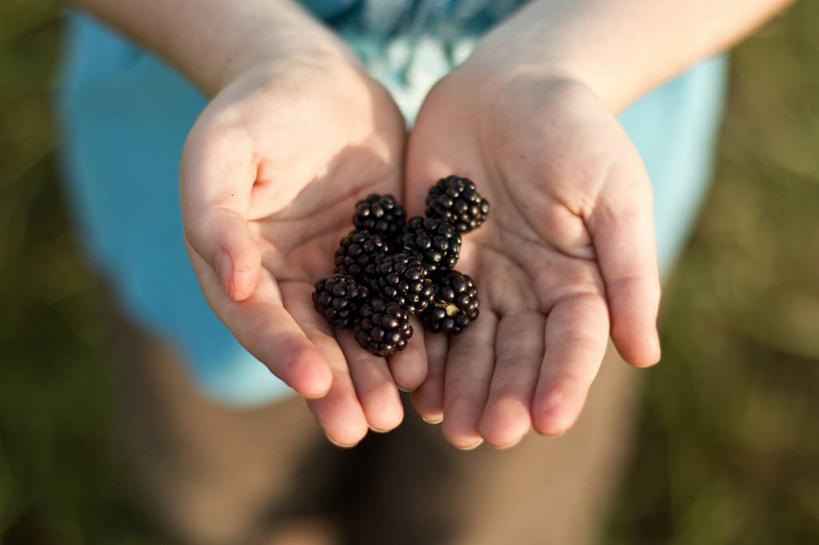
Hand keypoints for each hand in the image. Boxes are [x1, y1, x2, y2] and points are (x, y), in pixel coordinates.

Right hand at [180, 52, 425, 445]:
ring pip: (356, 331)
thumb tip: (238, 284)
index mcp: (242, 263)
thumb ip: (215, 216)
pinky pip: (397, 298)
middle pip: (310, 341)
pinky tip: (428, 361)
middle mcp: (289, 278)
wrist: (315, 78)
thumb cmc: (257, 108)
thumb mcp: (221, 150)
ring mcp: (337, 270)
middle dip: (334, 384)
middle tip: (360, 425)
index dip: (285, 352)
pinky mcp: (381, 254)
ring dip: (373, 373)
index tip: (316, 382)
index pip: (260, 319)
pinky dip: (410, 331)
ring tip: (395, 410)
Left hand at [405, 64, 660, 448]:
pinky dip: (414, 342)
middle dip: (502, 394)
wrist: (510, 85)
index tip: (550, 420)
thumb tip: (645, 355)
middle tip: (486, 435)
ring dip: (457, 385)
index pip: (573, 342)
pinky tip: (406, 377)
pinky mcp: (428, 259)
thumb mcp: (615, 193)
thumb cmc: (576, 131)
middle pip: (514, 353)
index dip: (563, 380)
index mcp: (576, 281)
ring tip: (447, 424)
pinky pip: (418, 307)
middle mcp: (525, 290)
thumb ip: (628, 271)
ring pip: (466, 344)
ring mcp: (475, 278)